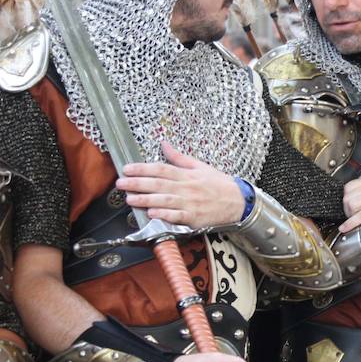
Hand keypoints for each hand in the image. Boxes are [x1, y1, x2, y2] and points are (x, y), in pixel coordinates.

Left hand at [118, 142, 242, 228]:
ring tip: (129, 199)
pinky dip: (164, 215)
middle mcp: (187, 188)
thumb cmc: (220, 184)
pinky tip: (152, 214)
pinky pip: (177, 216)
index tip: (127, 169)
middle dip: (138, 183)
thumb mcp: (200, 166)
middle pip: (159, 184)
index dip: (142, 168)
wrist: (239, 202)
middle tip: (121, 183)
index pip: (161, 169)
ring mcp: (190, 203)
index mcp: (187, 174)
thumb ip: (179, 157)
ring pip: (164, 200)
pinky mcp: (194, 218)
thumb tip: (164, 144)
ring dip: (146, 199)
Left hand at [339, 176, 360, 233]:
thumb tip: (347, 200)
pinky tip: (347, 227)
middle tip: (356, 216)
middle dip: (348, 209)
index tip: (351, 208)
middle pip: (348, 197)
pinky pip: (360, 215)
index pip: (349, 187)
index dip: (348, 200)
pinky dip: (352, 223)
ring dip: (351, 216)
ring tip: (360, 220)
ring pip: (351, 205)